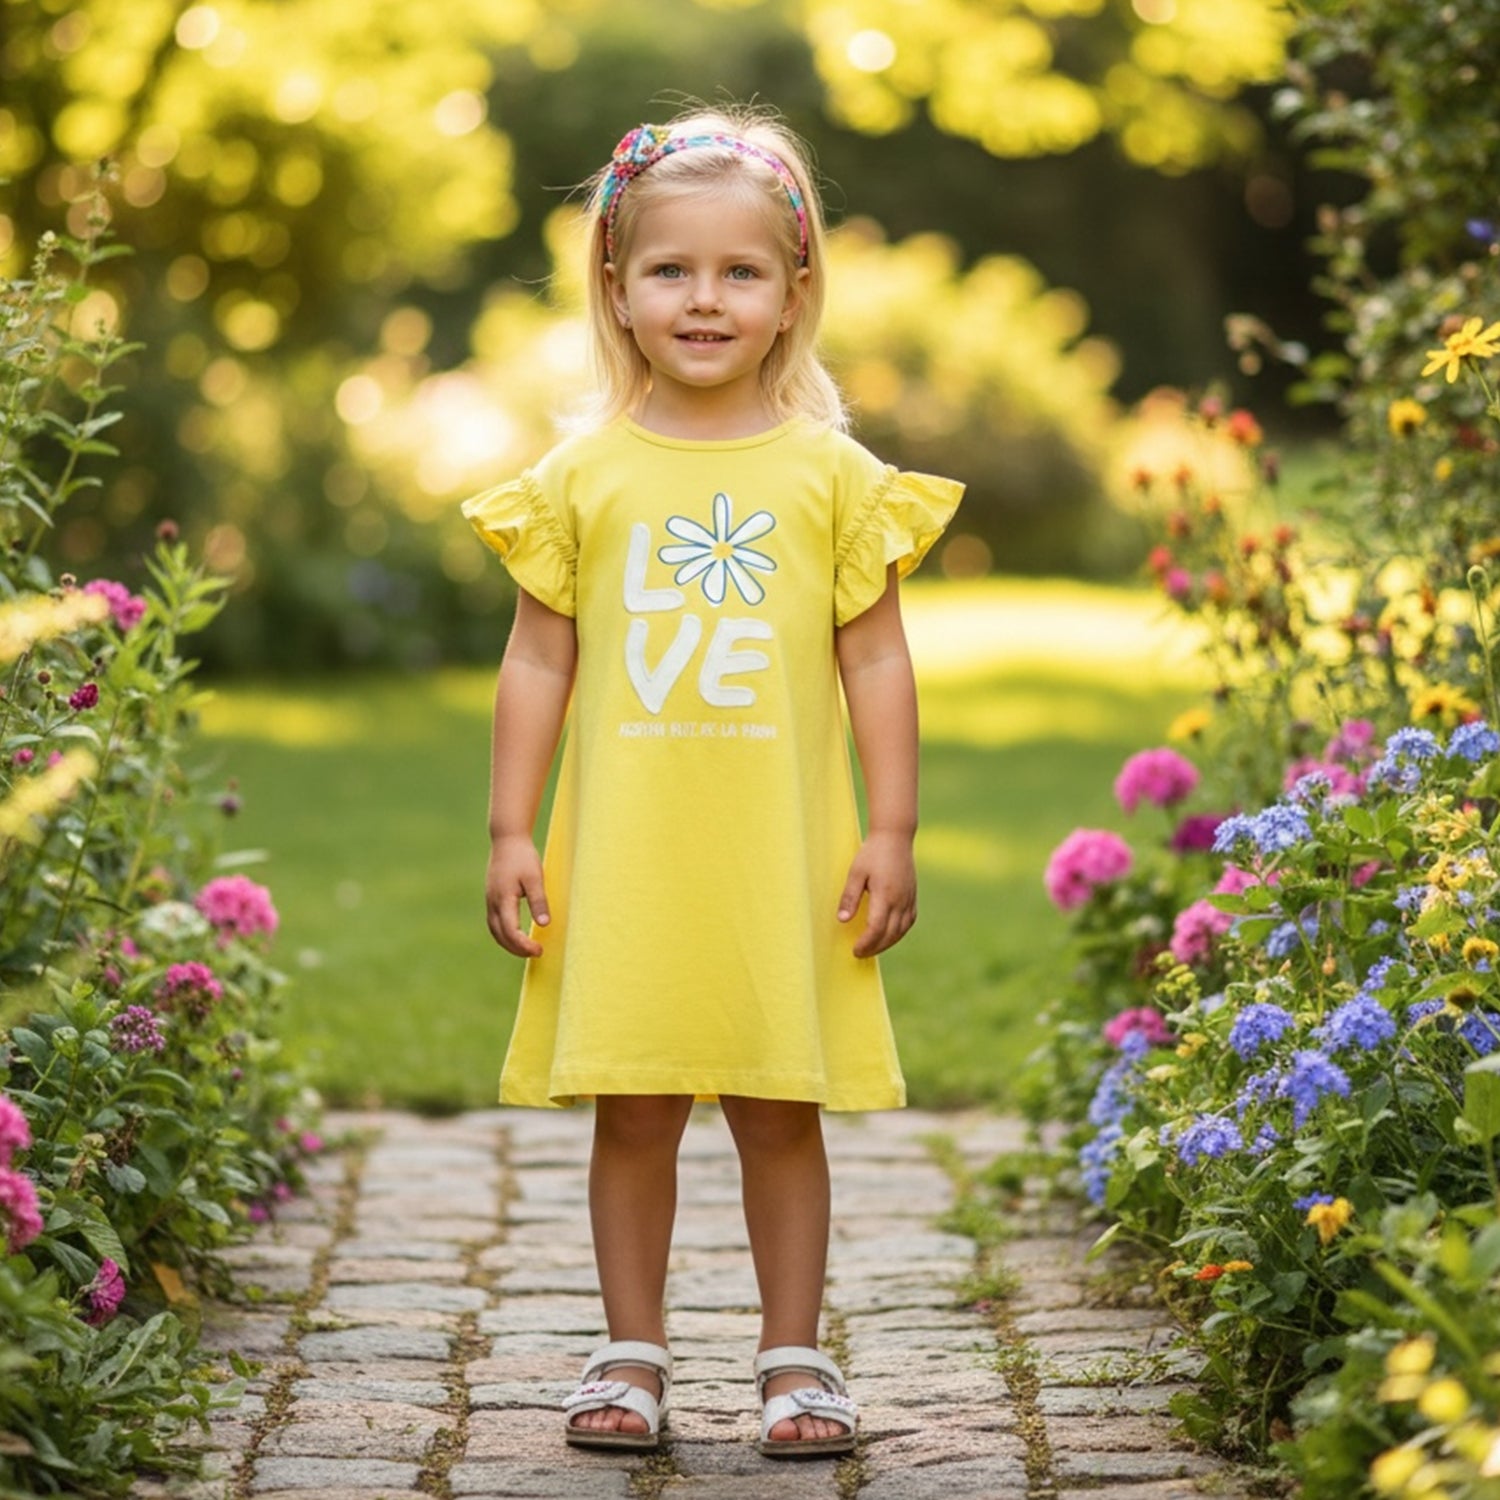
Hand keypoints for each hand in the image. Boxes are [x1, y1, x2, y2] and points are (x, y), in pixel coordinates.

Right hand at [486, 834, 550, 956]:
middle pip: (500, 935)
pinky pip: (494, 922)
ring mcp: (490, 900)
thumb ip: (538, 901)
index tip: (539, 950)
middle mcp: (492, 903)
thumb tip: (544, 924)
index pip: (510, 931)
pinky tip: (517, 935)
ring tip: (527, 949)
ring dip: (509, 944)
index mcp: (503, 899)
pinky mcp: (492, 897)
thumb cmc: (522, 857)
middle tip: (536, 953)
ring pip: (494, 931)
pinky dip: (504, 933)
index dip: (524, 945)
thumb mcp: (535, 877)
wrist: (507, 839)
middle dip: (516, 949)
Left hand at [837, 830, 915, 957]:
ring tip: (872, 948)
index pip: (876, 928)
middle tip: (860, 954)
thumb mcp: (856, 872)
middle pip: (890, 934)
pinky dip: (899, 933)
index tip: (855, 950)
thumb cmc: (872, 853)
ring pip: (901, 930)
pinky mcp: (913, 896)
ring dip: (887, 943)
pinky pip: (909, 921)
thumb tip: (842, 920)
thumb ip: (850, 897)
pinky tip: (889, 935)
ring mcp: (909, 899)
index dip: (866, 943)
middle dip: (874, 948)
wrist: (895, 837)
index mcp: (885, 895)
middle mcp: (900, 900)